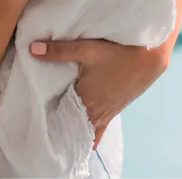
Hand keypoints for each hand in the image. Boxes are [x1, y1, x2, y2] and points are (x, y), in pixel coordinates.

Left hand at [31, 38, 168, 147]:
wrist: (150, 58)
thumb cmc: (118, 54)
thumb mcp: (87, 49)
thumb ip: (59, 50)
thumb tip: (32, 48)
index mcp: (87, 103)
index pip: (65, 125)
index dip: (52, 128)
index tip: (39, 128)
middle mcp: (97, 113)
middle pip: (76, 133)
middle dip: (63, 133)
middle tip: (46, 130)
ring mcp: (108, 114)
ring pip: (89, 132)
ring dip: (77, 131)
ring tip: (62, 129)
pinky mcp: (115, 110)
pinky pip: (100, 127)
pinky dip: (90, 128)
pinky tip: (82, 120)